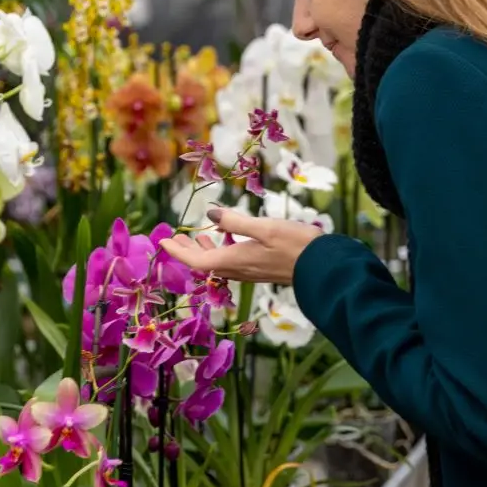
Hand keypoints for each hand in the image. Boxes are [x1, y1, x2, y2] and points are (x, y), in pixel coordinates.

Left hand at [158, 208, 323, 285]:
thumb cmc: (296, 245)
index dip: (179, 252)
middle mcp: (239, 270)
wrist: (322, 268)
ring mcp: (250, 271)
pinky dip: (221, 250)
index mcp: (234, 261)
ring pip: (218, 263)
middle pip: (205, 263)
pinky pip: (232, 262)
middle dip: (188, 251)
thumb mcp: (265, 228)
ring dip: (204, 250)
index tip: (164, 242)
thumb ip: (236, 222)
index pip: (197, 261)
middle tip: (174, 239)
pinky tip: (227, 238)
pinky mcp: (260, 269)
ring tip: (197, 236)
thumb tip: (210, 215)